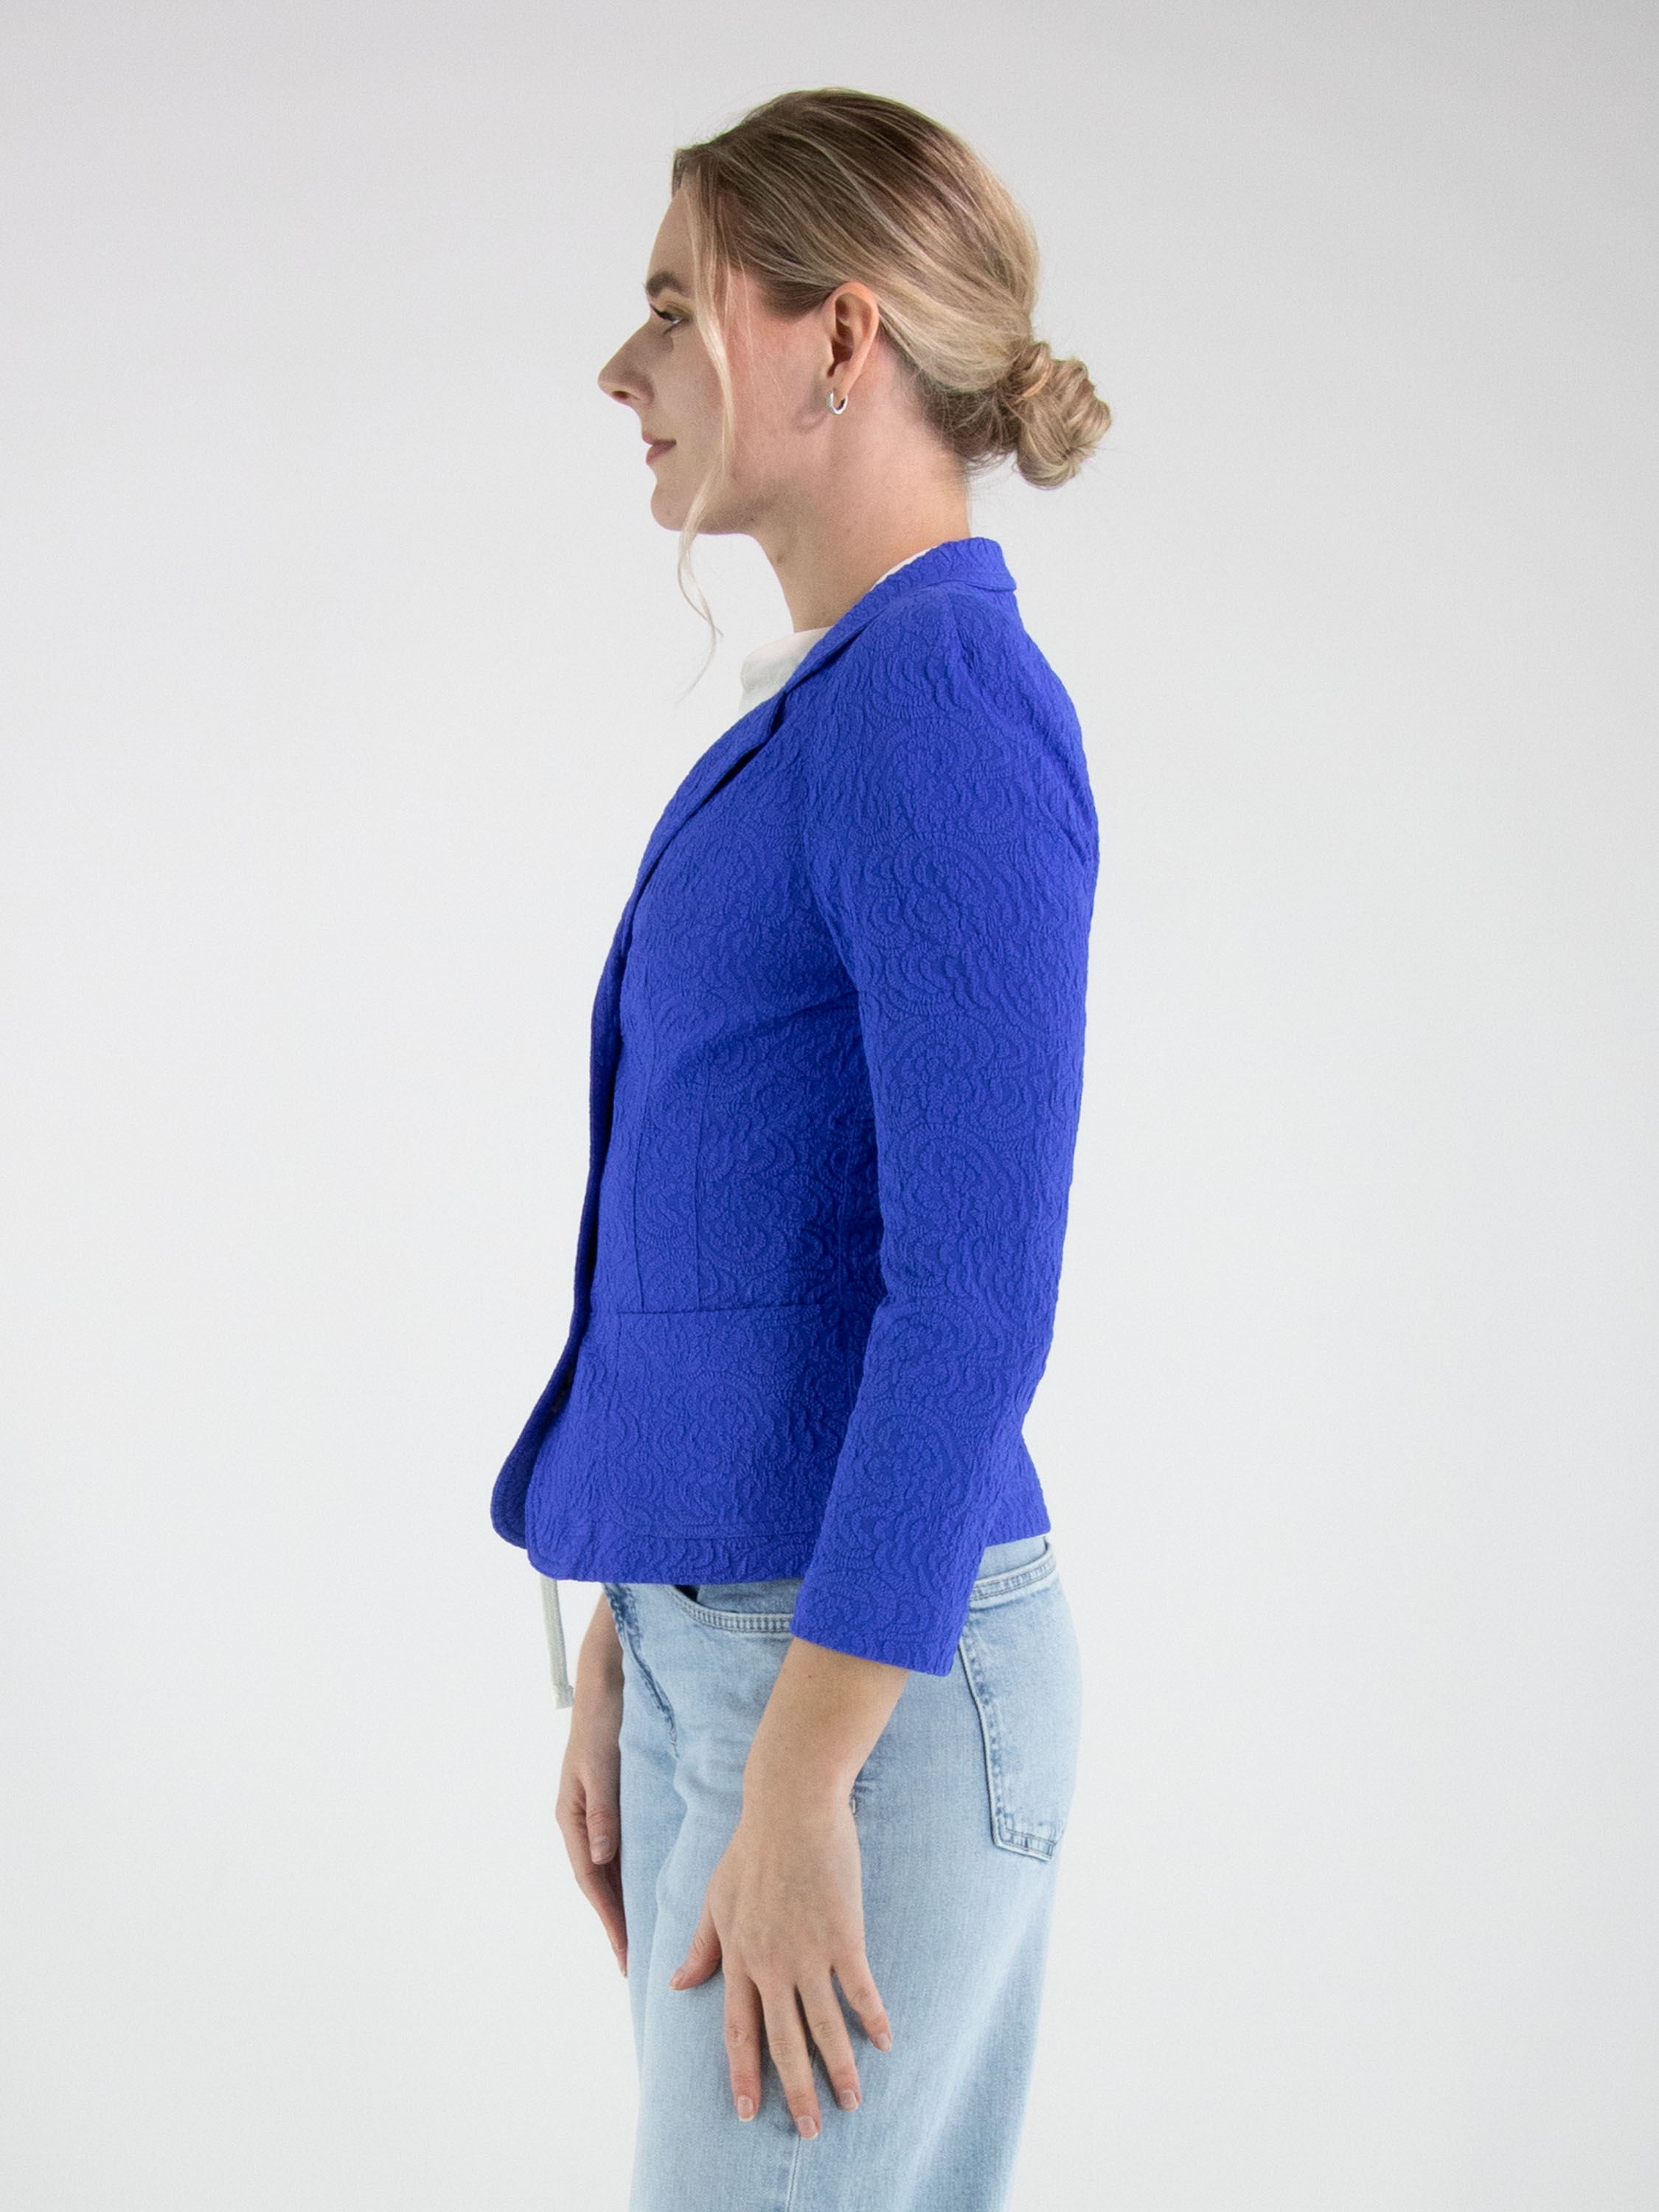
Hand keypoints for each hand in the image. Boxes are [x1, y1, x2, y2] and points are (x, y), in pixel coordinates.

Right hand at [556, 1597, 627, 1973]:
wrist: (606, 1682)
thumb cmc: (601, 1723)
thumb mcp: (600, 1767)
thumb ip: (602, 1812)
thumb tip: (600, 1860)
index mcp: (572, 1818)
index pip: (591, 1882)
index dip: (608, 1921)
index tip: (625, 1957)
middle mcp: (581, 1822)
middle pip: (599, 1884)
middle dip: (615, 1924)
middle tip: (636, 1965)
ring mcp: (597, 1813)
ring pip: (610, 1870)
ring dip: (623, 1903)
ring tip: (643, 1938)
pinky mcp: (613, 1802)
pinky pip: (620, 1849)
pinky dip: (631, 1874)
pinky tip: (649, 1888)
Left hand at [670, 1637, 903, 2134]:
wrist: (791, 1804)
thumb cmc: (752, 1845)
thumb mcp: (716, 1895)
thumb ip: (701, 1945)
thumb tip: (679, 1984)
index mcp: (738, 1955)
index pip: (738, 2028)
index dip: (743, 2073)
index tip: (748, 2111)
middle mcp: (771, 1962)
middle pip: (783, 2040)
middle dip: (796, 2091)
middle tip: (809, 2130)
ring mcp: (808, 1951)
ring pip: (824, 2026)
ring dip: (838, 2069)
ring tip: (852, 2101)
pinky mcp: (843, 1934)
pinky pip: (860, 1989)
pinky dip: (872, 2019)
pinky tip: (885, 2042)